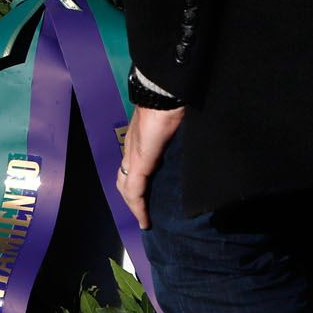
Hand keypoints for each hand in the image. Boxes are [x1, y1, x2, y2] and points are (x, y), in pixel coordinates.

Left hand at [117, 104, 183, 230]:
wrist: (163, 92)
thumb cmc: (171, 103)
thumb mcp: (173, 123)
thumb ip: (173, 134)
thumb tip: (188, 139)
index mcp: (140, 140)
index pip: (132, 166)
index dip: (136, 183)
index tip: (145, 199)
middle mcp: (132, 149)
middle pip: (124, 179)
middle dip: (132, 199)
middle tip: (144, 213)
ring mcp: (133, 156)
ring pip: (126, 186)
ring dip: (134, 204)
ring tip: (144, 219)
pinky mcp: (139, 162)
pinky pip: (135, 191)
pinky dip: (138, 207)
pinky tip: (145, 220)